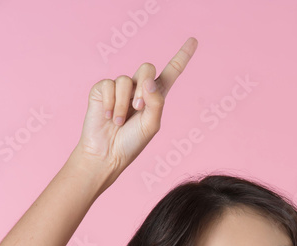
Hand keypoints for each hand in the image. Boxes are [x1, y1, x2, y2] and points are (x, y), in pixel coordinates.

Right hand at [74, 36, 197, 179]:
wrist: (107, 153)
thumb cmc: (131, 143)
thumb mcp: (151, 125)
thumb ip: (156, 102)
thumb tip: (148, 81)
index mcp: (156, 96)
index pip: (171, 72)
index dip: (182, 56)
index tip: (194, 40)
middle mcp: (138, 88)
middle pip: (146, 68)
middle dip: (143, 86)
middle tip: (138, 108)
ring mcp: (120, 88)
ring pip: (126, 80)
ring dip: (124, 104)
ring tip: (120, 122)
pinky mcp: (103, 90)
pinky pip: (109, 85)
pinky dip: (111, 103)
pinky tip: (109, 117)